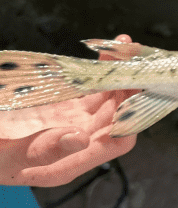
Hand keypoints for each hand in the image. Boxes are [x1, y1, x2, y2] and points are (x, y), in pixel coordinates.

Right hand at [0, 35, 138, 186]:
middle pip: (118, 114)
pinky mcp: (65, 105)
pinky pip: (92, 87)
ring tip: (125, 46)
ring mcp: (74, 121)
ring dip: (119, 73)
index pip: (117, 142)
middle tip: (135, 59)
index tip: (134, 91)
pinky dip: (101, 70)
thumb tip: (81, 139)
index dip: (130, 117)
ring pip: (109, 96)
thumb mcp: (10, 157)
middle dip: (130, 86)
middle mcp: (80, 141)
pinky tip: (108, 52)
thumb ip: (45, 151)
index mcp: (71, 162)